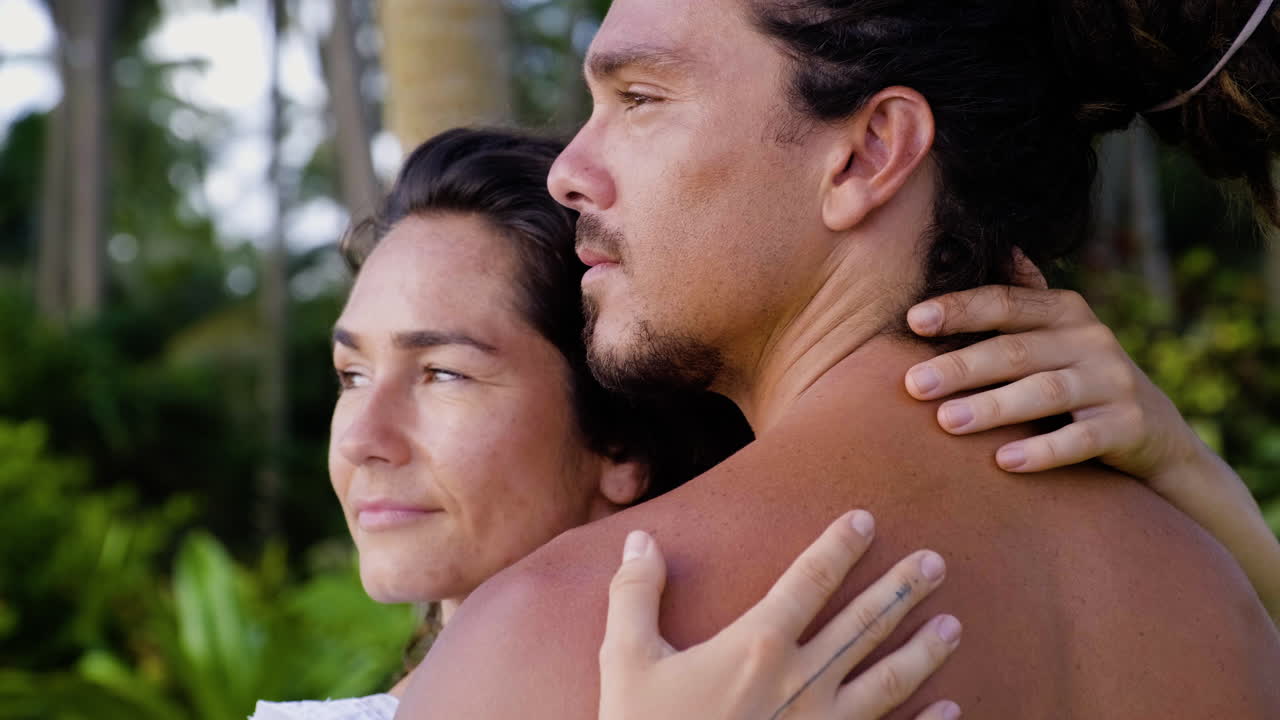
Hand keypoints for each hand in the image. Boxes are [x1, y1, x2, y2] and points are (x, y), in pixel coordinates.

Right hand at [599, 512, 961, 719]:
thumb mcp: (625, 659)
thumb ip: (635, 595)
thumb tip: (641, 540)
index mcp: (756, 647)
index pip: (808, 580)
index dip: (838, 546)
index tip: (865, 519)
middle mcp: (801, 682)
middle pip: (863, 624)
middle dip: (902, 588)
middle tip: (936, 562)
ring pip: (887, 681)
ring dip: (923, 651)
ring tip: (954, 626)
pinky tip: (950, 708)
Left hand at [904, 285, 1203, 487]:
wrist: (1156, 434)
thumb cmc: (1081, 378)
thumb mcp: (1058, 335)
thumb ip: (1026, 299)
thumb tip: (1002, 248)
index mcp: (1064, 312)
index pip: (1005, 303)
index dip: (960, 309)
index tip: (914, 320)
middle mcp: (1090, 340)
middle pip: (1015, 350)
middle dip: (961, 366)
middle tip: (913, 385)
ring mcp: (1112, 382)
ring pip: (1045, 391)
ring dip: (993, 406)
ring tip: (947, 421)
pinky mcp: (1126, 426)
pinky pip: (1081, 439)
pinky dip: (1043, 451)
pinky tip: (1004, 461)